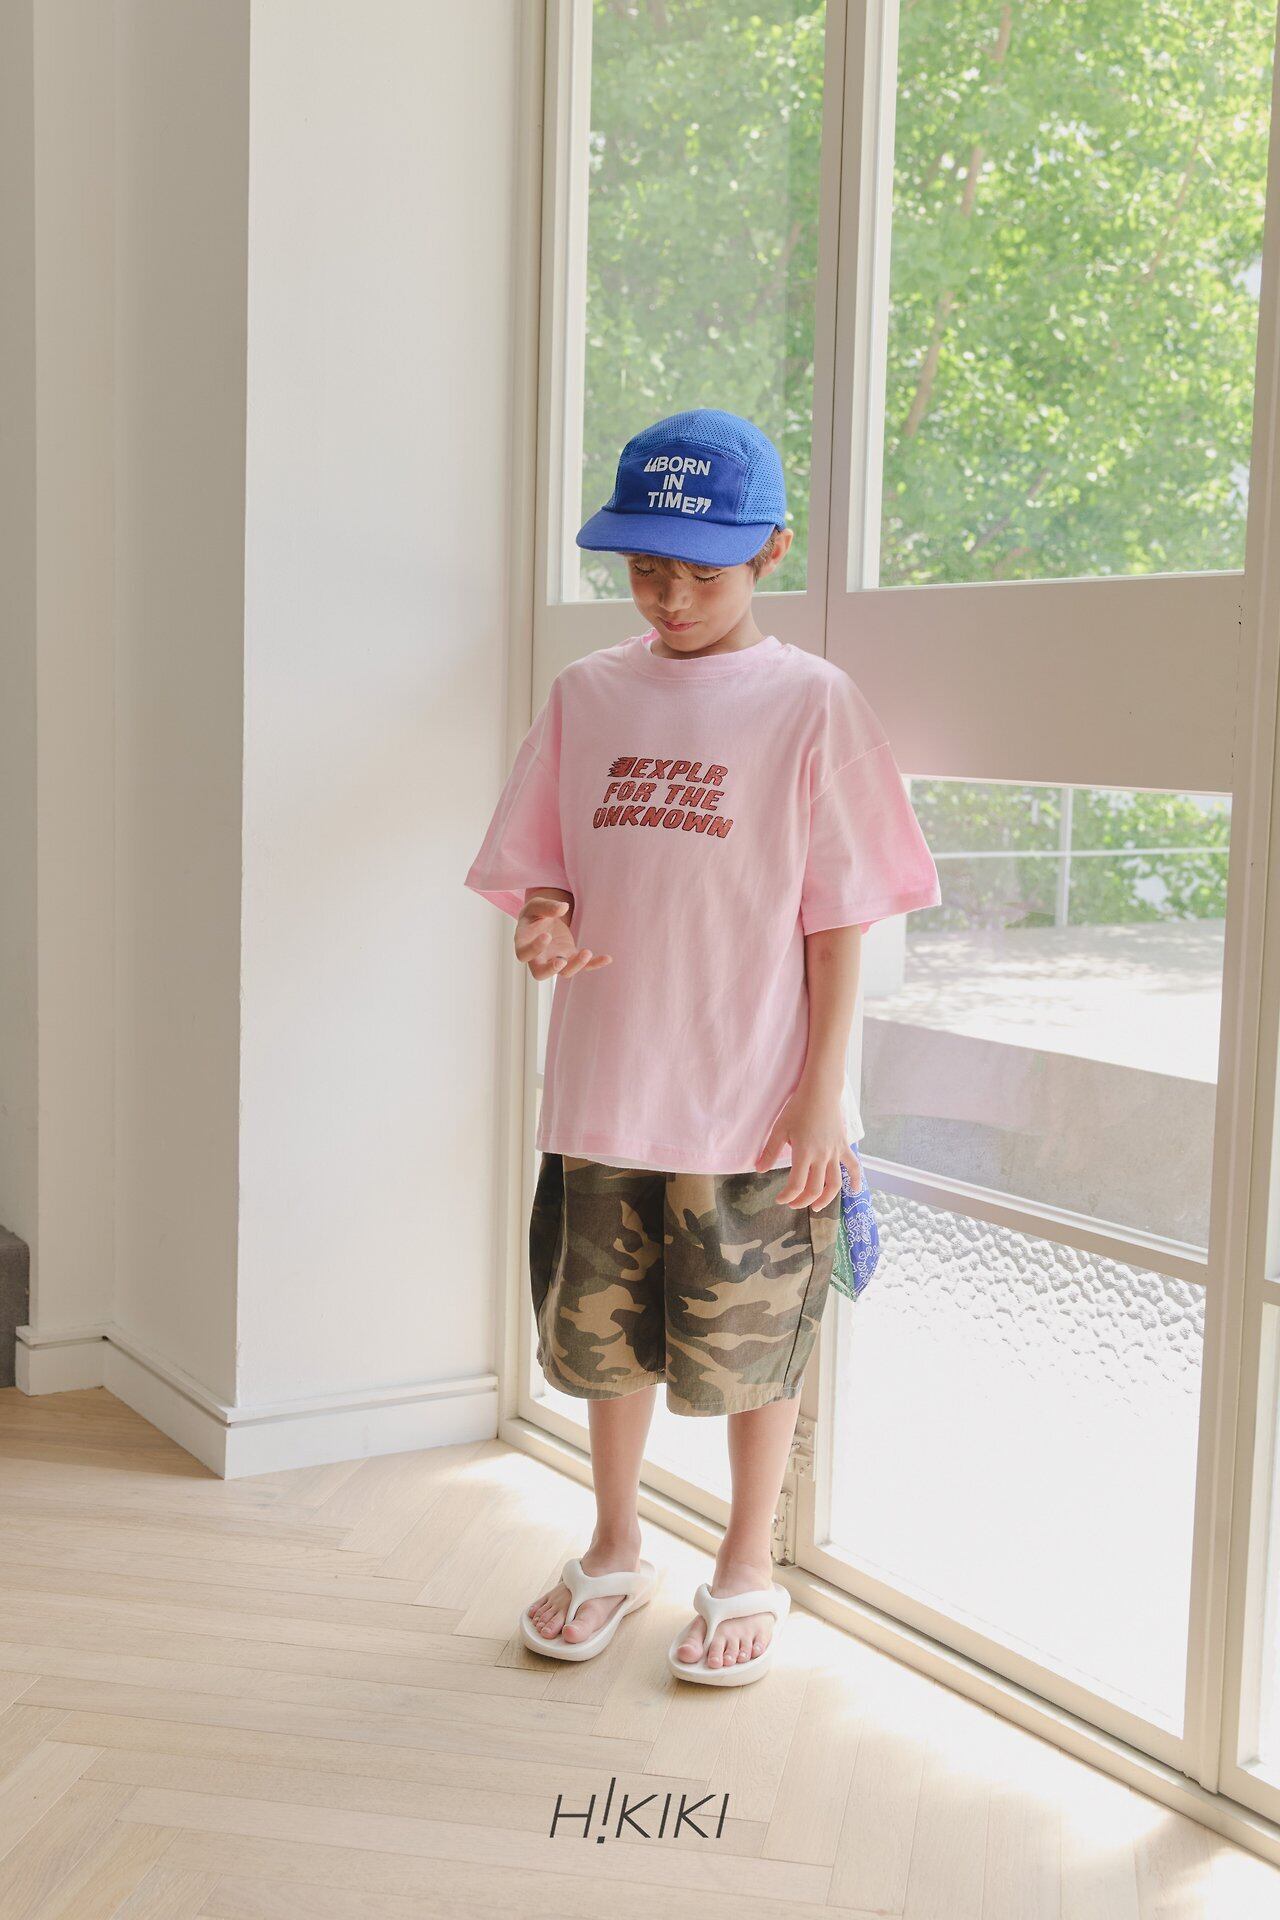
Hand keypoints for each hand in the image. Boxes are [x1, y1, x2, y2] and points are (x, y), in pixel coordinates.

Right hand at [514, 896, 611, 981]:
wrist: (543, 919)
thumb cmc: (535, 913)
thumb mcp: (536, 905)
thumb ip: (547, 906)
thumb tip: (562, 908)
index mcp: (523, 943)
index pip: (524, 954)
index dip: (534, 948)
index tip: (547, 935)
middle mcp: (538, 957)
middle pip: (540, 974)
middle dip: (551, 970)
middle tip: (561, 961)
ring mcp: (555, 960)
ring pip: (564, 973)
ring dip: (576, 965)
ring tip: (587, 952)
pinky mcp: (570, 957)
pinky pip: (583, 966)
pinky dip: (595, 964)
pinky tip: (608, 958)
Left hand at [755, 1083, 862, 1208]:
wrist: (820, 1092)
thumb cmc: (797, 1108)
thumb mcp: (779, 1129)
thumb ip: (770, 1151)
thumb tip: (759, 1170)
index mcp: (804, 1153)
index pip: (797, 1184)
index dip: (787, 1196)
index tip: (780, 1199)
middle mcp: (822, 1156)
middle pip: (815, 1189)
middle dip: (803, 1201)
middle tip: (793, 1204)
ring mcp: (835, 1153)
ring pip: (835, 1183)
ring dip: (826, 1199)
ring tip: (817, 1206)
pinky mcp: (844, 1147)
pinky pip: (854, 1166)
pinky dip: (856, 1180)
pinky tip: (855, 1191)